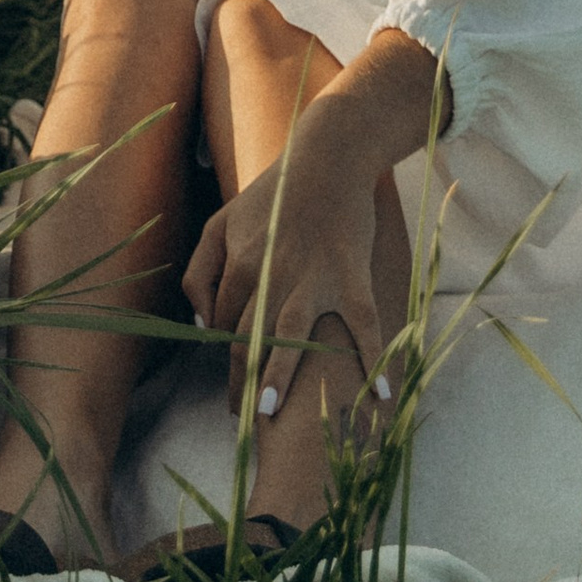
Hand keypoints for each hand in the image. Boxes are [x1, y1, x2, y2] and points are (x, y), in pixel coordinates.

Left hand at [183, 83, 401, 417]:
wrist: (329, 156)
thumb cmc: (272, 196)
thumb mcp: (222, 223)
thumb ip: (200, 272)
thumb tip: (200, 328)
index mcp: (239, 261)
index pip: (224, 325)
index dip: (225, 360)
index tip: (232, 390)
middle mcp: (271, 271)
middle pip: (248, 339)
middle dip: (242, 384)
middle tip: (245, 425)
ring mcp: (314, 275)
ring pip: (290, 335)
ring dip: (279, 378)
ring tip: (271, 418)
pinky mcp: (352, 274)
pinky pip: (363, 323)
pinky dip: (372, 359)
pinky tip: (380, 396)